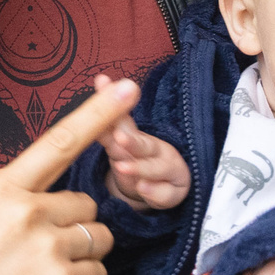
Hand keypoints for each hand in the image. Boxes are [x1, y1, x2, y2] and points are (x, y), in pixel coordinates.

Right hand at [0, 80, 130, 274]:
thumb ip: (11, 204)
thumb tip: (46, 199)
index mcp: (2, 189)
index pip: (59, 142)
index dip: (98, 114)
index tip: (127, 89)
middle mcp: (28, 209)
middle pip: (88, 204)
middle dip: (76, 228)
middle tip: (38, 257)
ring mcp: (48, 245)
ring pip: (99, 239)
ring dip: (82, 258)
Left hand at [94, 75, 189, 211]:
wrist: (161, 188)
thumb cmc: (140, 158)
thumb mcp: (123, 140)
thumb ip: (111, 117)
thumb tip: (101, 78)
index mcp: (142, 136)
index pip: (127, 123)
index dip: (117, 116)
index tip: (107, 98)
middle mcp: (158, 151)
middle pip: (145, 145)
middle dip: (132, 142)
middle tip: (118, 138)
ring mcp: (168, 172)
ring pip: (156, 169)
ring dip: (140, 168)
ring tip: (123, 168)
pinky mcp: (173, 194)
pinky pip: (166, 195)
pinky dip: (155, 193)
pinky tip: (144, 190)